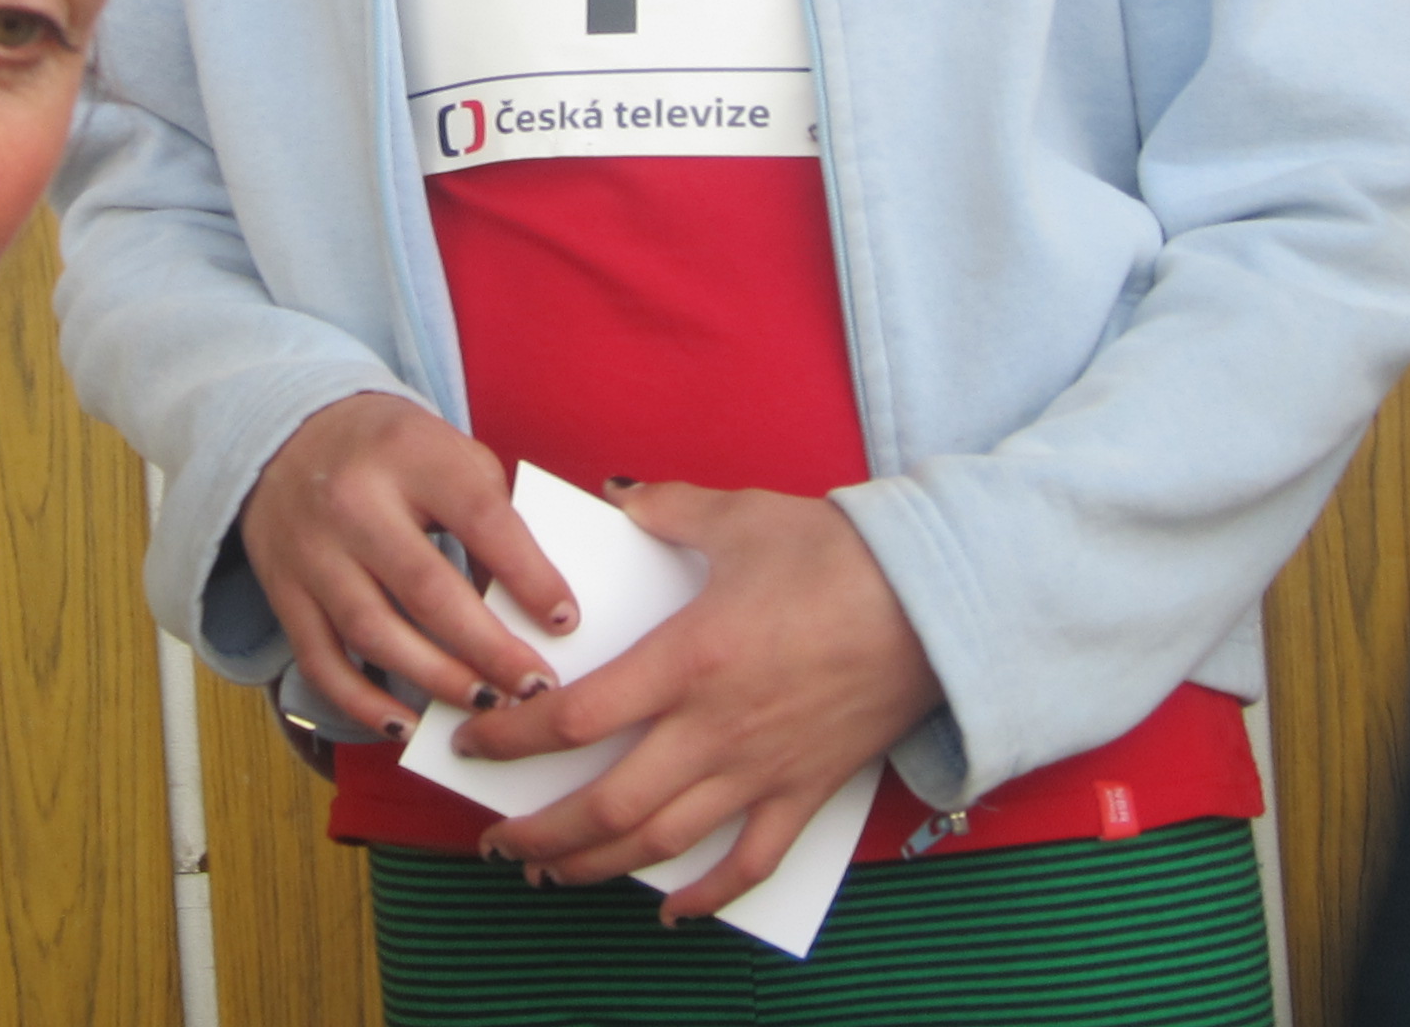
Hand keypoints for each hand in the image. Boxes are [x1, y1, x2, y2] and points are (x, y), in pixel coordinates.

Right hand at [239, 393, 579, 740]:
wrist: (289, 435)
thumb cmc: (394, 452)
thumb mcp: (451, 455)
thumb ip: (493, 518)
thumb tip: (530, 608)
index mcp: (410, 454)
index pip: (480, 518)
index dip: (528, 575)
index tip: (565, 621)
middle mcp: (352, 502)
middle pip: (426, 588)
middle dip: (488, 648)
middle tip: (536, 687)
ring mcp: (311, 550)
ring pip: (373, 633)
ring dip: (436, 680)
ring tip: (488, 707)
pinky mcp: (284, 591)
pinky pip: (321, 661)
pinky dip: (362, 703)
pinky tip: (406, 726)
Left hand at [453, 479, 940, 922]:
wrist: (937, 599)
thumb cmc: (838, 553)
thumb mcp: (740, 515)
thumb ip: (665, 509)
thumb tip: (615, 497)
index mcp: (688, 660)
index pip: (574, 717)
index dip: (511, 738)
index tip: (472, 744)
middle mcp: (715, 729)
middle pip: (608, 805)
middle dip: (541, 832)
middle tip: (495, 841)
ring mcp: (762, 770)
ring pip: (664, 845)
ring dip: (597, 868)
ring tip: (550, 873)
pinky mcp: (806, 792)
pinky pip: (750, 863)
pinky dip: (706, 898)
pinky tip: (670, 912)